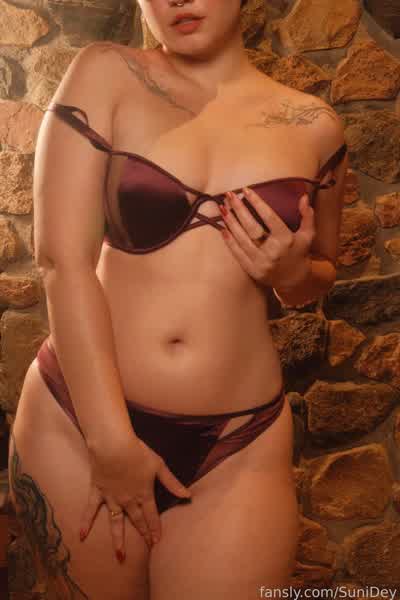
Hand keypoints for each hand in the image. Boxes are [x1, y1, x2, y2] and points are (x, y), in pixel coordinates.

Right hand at [79, 434, 190, 559]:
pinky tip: (81, 535)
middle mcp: (128, 500)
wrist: (113, 445)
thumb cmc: (137, 452)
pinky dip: (86, 522)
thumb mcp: (159, 466)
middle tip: (147, 548)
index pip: (151, 516)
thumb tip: (188, 495)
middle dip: (143, 534)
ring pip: (115, 522)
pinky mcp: (98, 492)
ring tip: (120, 556)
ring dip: (118, 540)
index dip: (155, 529)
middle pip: (137, 520)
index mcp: (144, 494)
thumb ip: (172, 483)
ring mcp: (111, 498)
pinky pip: (91, 510)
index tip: (157, 542)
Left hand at [218, 188, 314, 289]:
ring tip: (223, 208)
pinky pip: (238, 254)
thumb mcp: (308, 235)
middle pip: (252, 227)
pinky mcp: (252, 271)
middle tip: (229, 195)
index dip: (257, 203)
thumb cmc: (299, 253)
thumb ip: (307, 216)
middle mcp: (273, 251)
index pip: (269, 217)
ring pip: (242, 239)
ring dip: (231, 223)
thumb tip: (303, 197)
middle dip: (239, 210)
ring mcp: (261, 262)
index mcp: (286, 239)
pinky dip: (229, 241)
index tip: (246, 190)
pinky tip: (222, 228)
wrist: (294, 281)